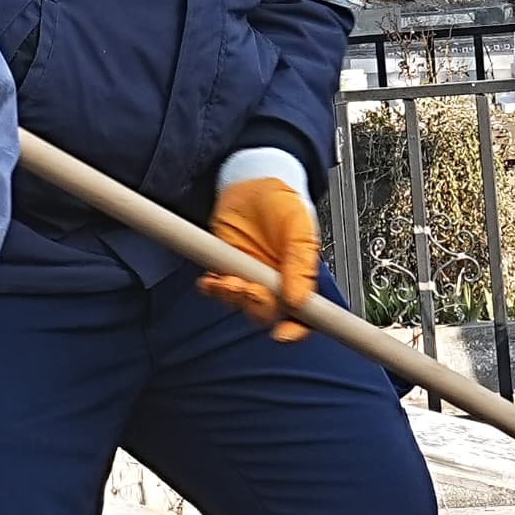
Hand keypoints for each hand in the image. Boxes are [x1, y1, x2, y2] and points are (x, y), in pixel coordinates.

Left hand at [197, 172, 317, 341]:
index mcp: (300, 276)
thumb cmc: (280, 200)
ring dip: (232, 296)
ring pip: (242, 304)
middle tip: (248, 288)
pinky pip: (219, 291)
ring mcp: (251, 277)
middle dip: (256, 305)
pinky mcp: (227, 269)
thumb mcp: (298, 226)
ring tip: (227, 279)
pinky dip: (213, 289)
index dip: (296, 329)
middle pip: (268, 313)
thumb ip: (300, 262)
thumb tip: (298, 299)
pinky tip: (210, 279)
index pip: (304, 314)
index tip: (284, 333)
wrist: (250, 181)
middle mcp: (276, 282)